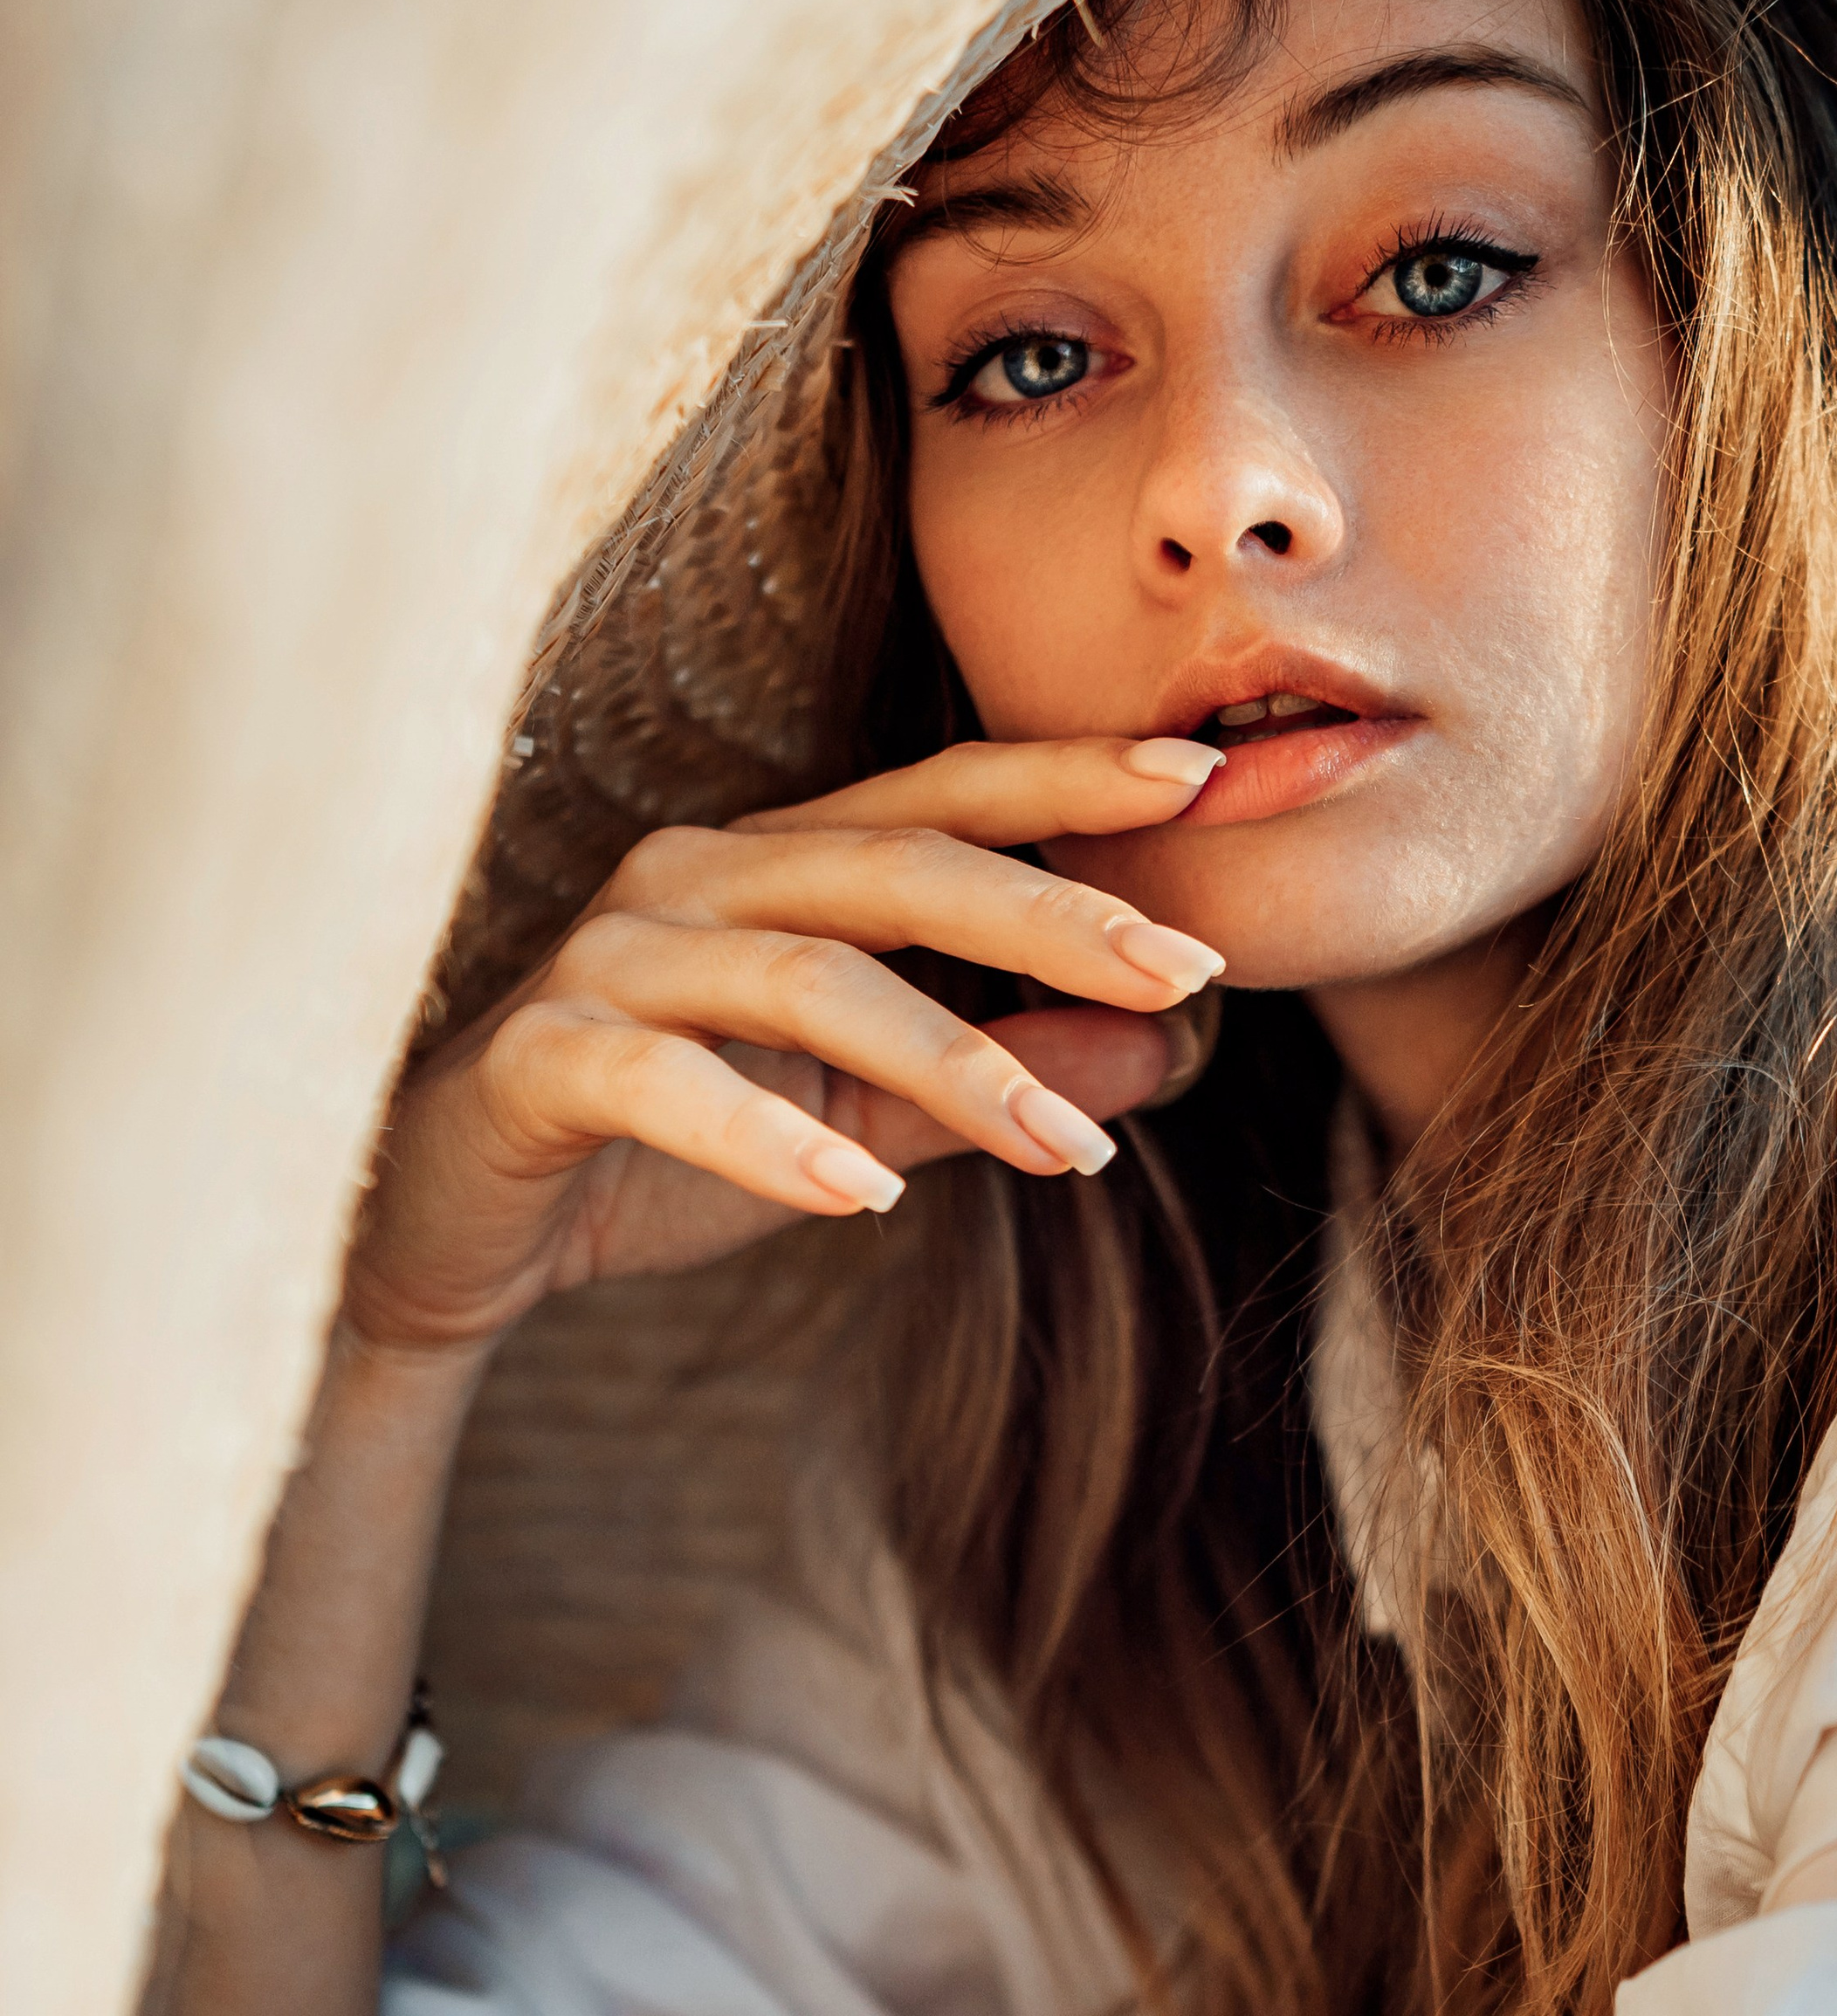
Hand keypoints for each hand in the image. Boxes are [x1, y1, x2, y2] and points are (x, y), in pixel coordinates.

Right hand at [341, 736, 1225, 1354]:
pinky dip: (764, 1136)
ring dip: (952, 1061)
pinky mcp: (538, 1056)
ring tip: (1070, 1148)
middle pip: (899, 865)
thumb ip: (989, 1075)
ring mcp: (609, 956)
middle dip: (1055, 915)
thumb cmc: (660, 1151)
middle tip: (1190, 971)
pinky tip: (854, 1195)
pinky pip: (662, 1080)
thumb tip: (1173, 1046)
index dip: (1074, 778)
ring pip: (807, 975)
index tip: (1210, 778)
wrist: (447, 1237)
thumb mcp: (856, 1117)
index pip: (947, 797)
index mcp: (778, 862)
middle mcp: (697, 875)